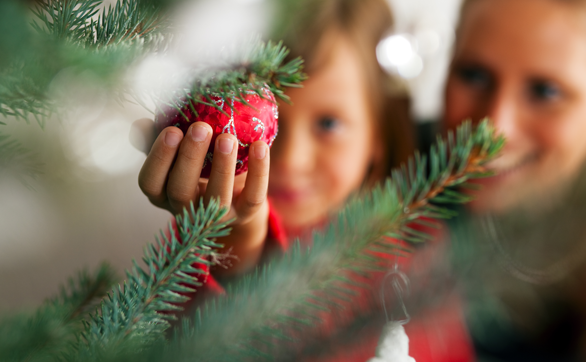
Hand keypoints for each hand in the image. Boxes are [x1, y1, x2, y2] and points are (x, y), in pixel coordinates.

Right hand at [132, 118, 269, 275]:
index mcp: (162, 194)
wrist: (234, 192)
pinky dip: (258, 172)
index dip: (158, 158)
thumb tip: (139, 124)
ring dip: (222, 166)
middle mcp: (185, 210)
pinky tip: (260, 145)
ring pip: (216, 198)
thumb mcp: (176, 152)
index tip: (171, 129)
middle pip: (181, 191)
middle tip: (200, 127)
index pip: (150, 182)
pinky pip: (252, 197)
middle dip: (190, 158)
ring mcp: (215, 217)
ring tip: (228, 137)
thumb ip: (156, 137)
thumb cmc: (197, 164)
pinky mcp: (244, 215)